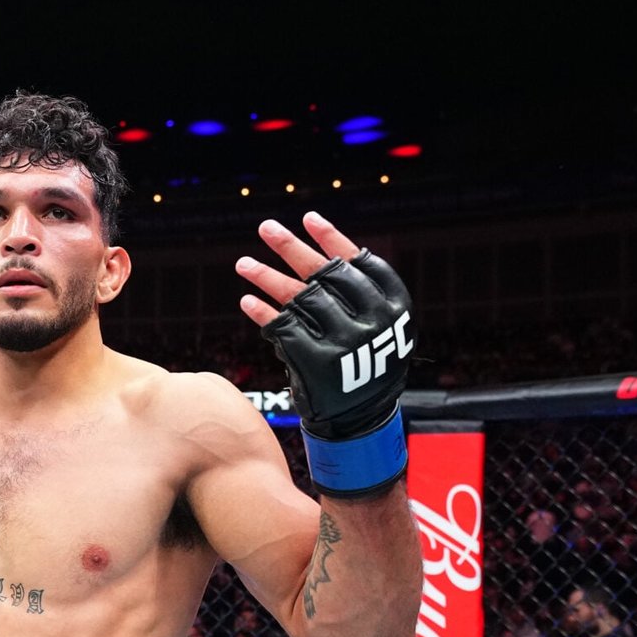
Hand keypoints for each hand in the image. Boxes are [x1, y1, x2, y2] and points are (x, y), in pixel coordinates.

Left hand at [236, 211, 413, 441]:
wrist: (362, 418)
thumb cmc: (366, 363)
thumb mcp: (379, 326)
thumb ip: (357, 292)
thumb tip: (317, 246)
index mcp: (393, 306)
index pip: (359, 262)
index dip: (332, 239)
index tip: (308, 218)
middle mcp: (371, 321)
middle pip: (323, 273)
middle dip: (291, 248)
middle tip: (266, 227)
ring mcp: (344, 341)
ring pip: (299, 297)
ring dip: (266, 277)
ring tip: (242, 263)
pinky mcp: (318, 362)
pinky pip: (283, 329)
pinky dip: (264, 314)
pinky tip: (247, 301)